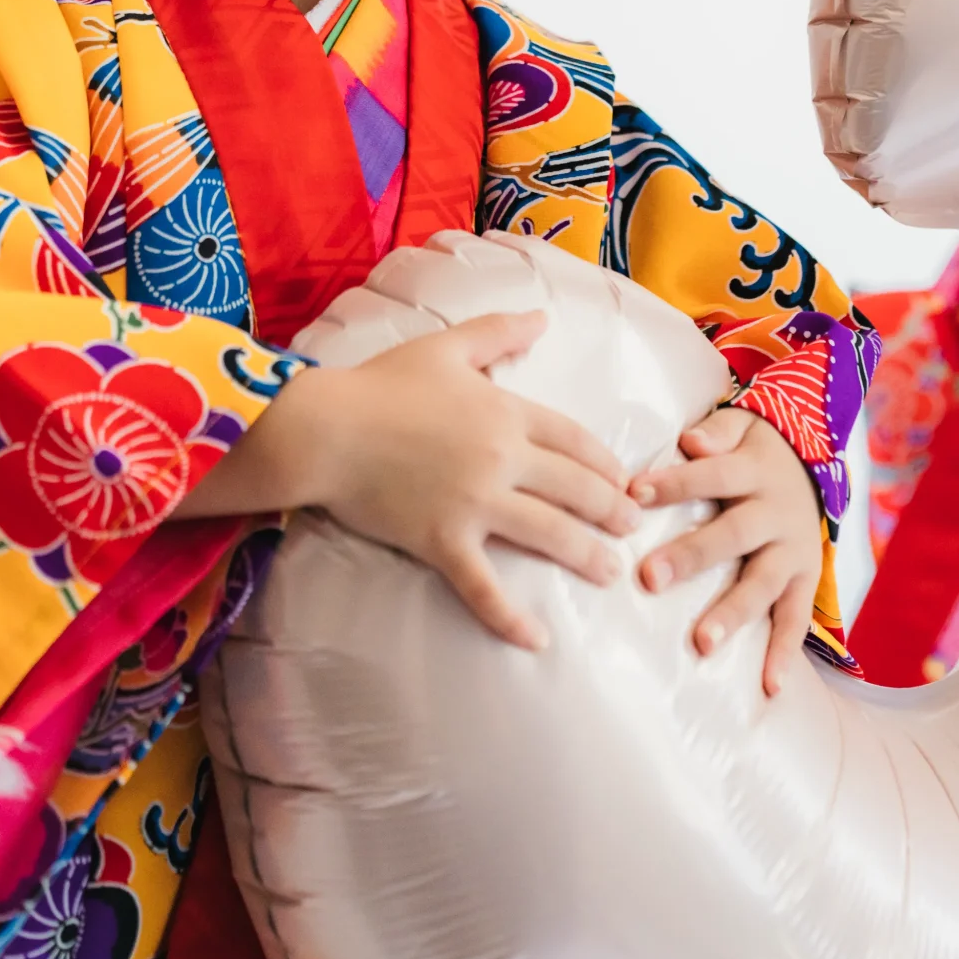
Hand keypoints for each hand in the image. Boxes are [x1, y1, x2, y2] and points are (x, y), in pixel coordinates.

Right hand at [179, 312, 637, 650]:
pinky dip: (510, 617)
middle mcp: (501, 458)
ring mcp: (474, 502)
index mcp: (505, 410)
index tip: (624, 479)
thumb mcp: (445, 346)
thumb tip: (542, 318)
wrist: (324, 428)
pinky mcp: (442, 540)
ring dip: (586, 555)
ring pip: (548, 534)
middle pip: (573, 487)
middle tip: (634, 527)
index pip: (573, 438)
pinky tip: (538, 640)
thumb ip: (497, 331)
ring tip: (610, 571)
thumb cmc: (380, 384)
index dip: (604, 460)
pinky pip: (483, 587)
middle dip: (610, 509)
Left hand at [630, 406, 823, 695]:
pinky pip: (797, 619)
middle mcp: (776, 513)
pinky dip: (785, 653)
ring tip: (702, 644)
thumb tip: (691, 442)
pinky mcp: (806, 580)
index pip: (710, 476)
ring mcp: (794, 551)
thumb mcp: (744, 425)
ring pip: (763, 583)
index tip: (632, 495)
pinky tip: (768, 686)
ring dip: (734, 614)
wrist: (815, 464)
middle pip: (733, 535)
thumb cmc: (755, 451)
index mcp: (753, 471)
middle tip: (649, 578)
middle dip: (691, 556)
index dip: (673, 484)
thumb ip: (717, 433)